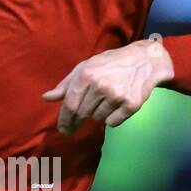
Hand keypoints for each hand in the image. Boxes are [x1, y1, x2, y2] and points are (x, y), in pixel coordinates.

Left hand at [42, 37, 174, 135]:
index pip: (70, 105)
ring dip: (98, 113)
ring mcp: (116, 95)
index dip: (64, 120)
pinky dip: (113, 118)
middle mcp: (100, 85)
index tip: (63, 129)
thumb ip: (66, 84)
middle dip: (77, 121)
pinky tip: (118, 105)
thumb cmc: (110, 64)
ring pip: (98, 118)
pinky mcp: (131, 104)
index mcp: (86, 74)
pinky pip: (113, 122)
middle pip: (82, 114)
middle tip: (74, 127)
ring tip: (107, 99)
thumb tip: (46, 98)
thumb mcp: (86, 67)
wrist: (144, 61)